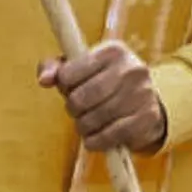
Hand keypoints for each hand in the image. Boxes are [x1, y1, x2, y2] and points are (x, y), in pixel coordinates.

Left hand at [40, 37, 168, 158]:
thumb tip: (44, 80)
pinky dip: (95, 141)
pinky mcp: (147, 118)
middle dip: (73, 109)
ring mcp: (142, 93)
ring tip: (87, 123)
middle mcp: (131, 68)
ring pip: (93, 119)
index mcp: (113, 50)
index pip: (68, 73)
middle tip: (77, 110)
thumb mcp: (81, 69)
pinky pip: (109, 136)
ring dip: (83, 126)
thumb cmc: (105, 83)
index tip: (70, 88)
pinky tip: (95, 137)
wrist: (148, 104)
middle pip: (80, 98)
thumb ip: (56, 68)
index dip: (63, 86)